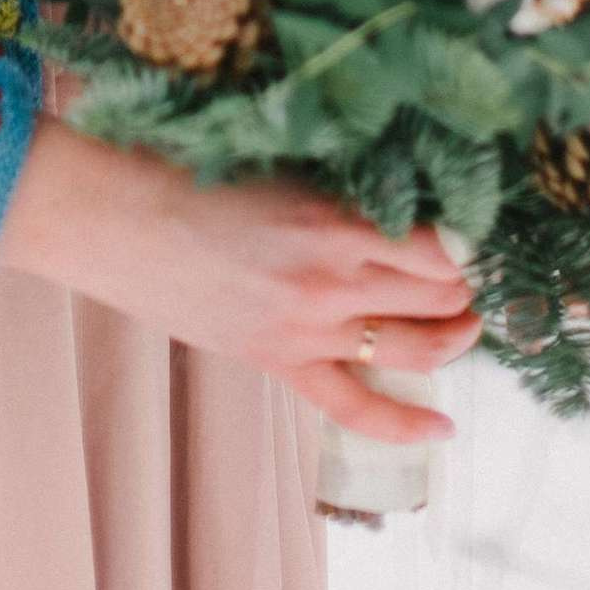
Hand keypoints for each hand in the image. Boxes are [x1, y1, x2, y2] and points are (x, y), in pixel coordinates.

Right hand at [0, 118, 479, 441]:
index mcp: (332, 219)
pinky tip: (444, 426)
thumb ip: (339, 187)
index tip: (474, 227)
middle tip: (474, 272)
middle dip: (466, 286)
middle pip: (437, 295)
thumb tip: (399, 199)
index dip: (466, 240)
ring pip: (412, 347)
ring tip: (468, 325)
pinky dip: (406, 421)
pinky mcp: (280, 361)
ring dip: (452, 338)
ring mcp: (307, 329)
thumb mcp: (278, 163)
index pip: (438, 245)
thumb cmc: (186, 170)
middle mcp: (330, 280)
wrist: (115, 219)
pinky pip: (357, 405)